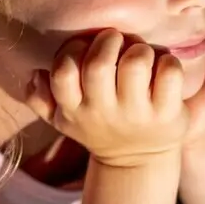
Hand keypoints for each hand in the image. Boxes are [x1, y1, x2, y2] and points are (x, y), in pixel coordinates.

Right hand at [25, 29, 187, 166]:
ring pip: (135, 63)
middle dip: (108, 41)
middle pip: (98, 65)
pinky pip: (169, 73)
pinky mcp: (168, 114)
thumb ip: (41, 98)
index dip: (73, 49)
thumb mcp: (64, 119)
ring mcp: (137, 114)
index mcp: (74, 110)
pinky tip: (162, 68)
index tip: (86, 47)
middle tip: (116, 41)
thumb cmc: (99, 126)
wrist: (138, 162)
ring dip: (139, 49)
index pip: (62, 73)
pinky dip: (168, 61)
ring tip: (140, 55)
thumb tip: (35, 74)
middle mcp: (103, 113)